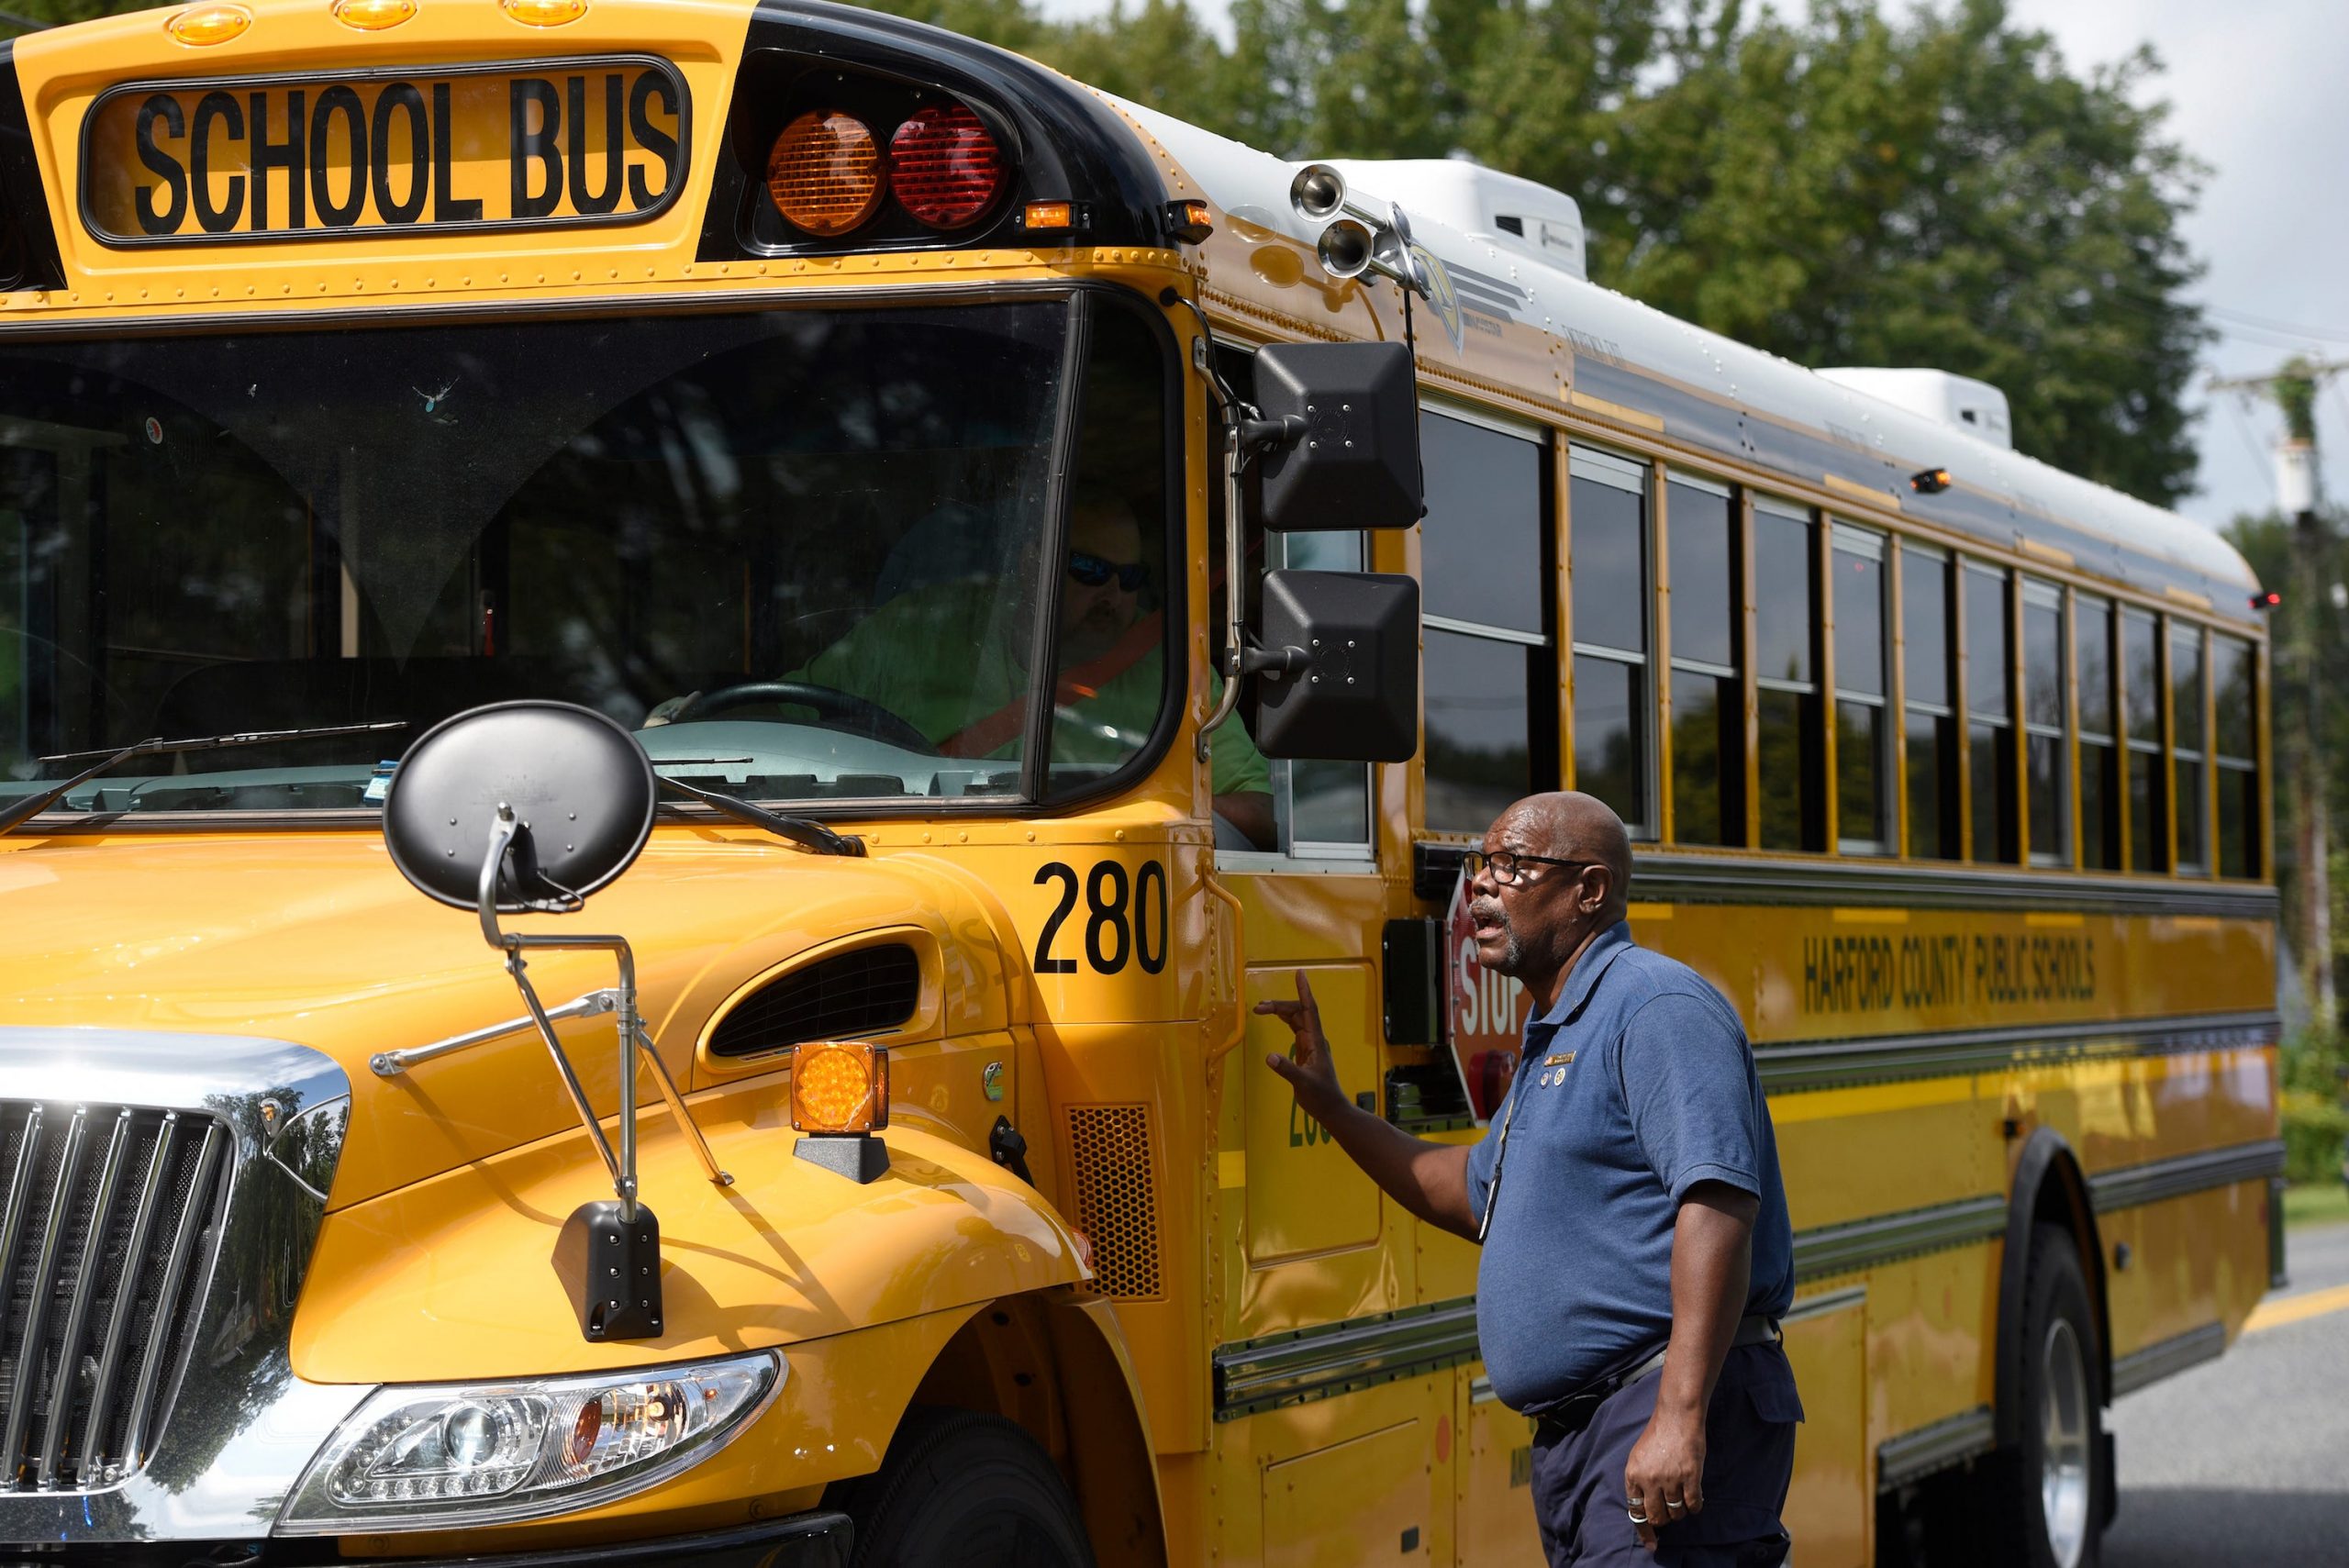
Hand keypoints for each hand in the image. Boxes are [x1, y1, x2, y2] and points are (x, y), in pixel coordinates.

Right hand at [1255, 972, 1345, 1123]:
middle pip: (1298, 1012)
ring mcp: (1310, 1044)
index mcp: (1316, 1042)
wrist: (1330, 1108)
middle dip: (1279, 1005)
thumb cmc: (1321, 1096)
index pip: (1309, 1010)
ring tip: (1260, 1009)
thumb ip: (1287, 1069)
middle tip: (1259, 1008)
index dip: (1304, 992)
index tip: (1300, 973)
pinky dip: (1284, 1020)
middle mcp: (1314, 1039)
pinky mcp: (1306, 1051)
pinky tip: (1276, 1017)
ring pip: (1295, 1019)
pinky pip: (1294, 1028)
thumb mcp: (1303, 1084)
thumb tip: (1270, 1056)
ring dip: (1280, 1011)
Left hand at [1622, 1400, 1704, 1550]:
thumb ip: (1639, 1483)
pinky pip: (1693, 1505)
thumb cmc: (1658, 1436)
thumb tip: (1644, 1510)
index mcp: (1633, 1475)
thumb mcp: (1638, 1458)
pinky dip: (1695, 1506)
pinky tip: (1695, 1498)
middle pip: (1657, 1518)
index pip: (1636, 1512)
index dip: (1644, 1531)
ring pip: (1676, 1513)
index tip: (1652, 1545)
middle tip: (1669, 1510)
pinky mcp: (1690, 1477)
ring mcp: (1670, 1479)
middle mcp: (1649, 1480)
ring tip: (1681, 1496)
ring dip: (1680, 1511)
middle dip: (1664, 1519)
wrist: (1677, 1417)